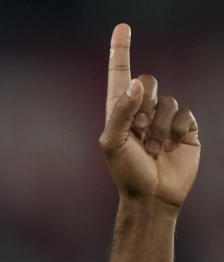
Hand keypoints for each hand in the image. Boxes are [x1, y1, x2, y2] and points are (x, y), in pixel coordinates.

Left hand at [99, 24, 198, 209]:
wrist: (153, 196)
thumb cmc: (126, 172)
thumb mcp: (113, 144)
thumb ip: (121, 112)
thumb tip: (138, 84)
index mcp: (119, 111)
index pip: (120, 75)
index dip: (120, 50)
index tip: (122, 27)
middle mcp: (141, 110)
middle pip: (149, 80)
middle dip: (145, 104)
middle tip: (140, 131)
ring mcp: (164, 118)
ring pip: (168, 100)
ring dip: (160, 126)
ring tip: (154, 148)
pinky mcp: (185, 128)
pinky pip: (185, 114)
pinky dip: (177, 130)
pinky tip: (171, 147)